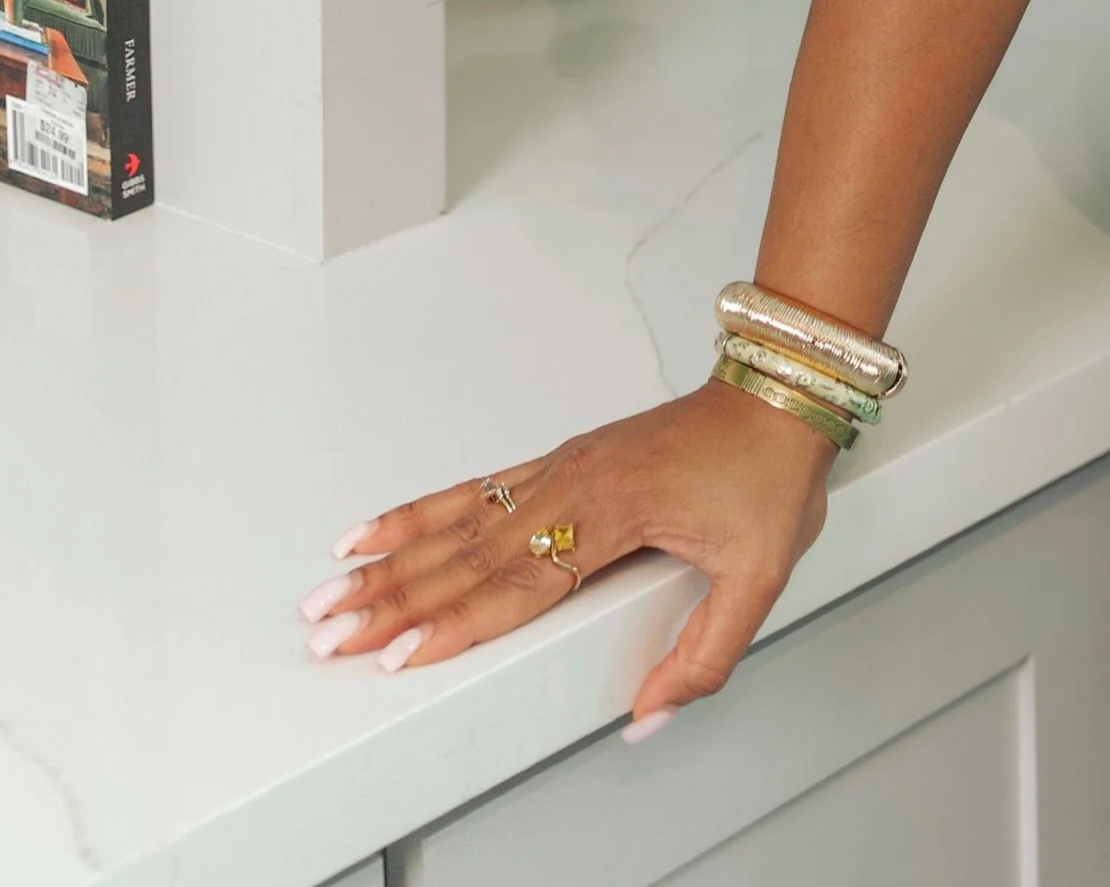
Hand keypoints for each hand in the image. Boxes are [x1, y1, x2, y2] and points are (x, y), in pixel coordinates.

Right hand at [299, 376, 834, 731]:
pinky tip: (382, 528)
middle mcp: (573, 485)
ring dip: (390, 558)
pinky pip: (476, 489)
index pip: (518, 584)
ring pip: (458, 521)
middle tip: (330, 630)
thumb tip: (648, 716)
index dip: (455, 624)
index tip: (400, 653)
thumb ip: (705, 655)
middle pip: (466, 556)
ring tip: (331, 585)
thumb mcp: (760, 574)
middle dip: (392, 598)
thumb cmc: (769, 473)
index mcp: (614, 512)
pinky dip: (422, 511)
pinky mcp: (560, 460)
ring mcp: (560, 467)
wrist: (778, 393)